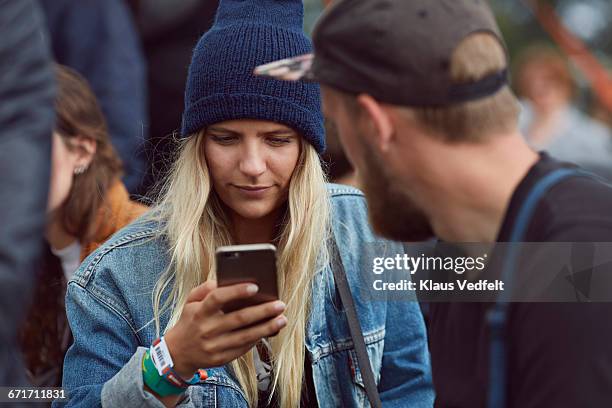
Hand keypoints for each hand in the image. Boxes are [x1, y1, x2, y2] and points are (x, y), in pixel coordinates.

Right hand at [164, 280, 286, 378]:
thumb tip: (222, 280)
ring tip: (282, 319)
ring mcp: (214, 346)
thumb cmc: (191, 321)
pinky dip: (258, 339)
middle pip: (239, 319)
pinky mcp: (221, 359)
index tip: (255, 287)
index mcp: (199, 312)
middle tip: (280, 304)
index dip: (236, 291)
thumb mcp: (191, 302)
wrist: (178, 353)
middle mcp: (207, 329)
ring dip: (267, 328)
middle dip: (262, 311)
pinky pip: (244, 348)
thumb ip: (205, 289)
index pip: (218, 298)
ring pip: (246, 336)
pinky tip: (270, 330)